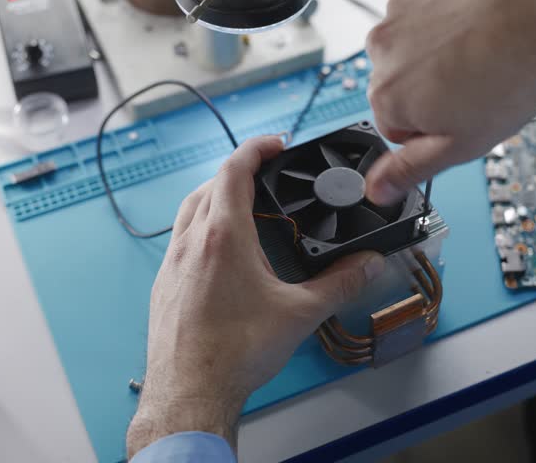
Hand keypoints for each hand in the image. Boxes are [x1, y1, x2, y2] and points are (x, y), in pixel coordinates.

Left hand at [126, 135, 385, 456]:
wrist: (190, 392)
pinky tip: (221, 251)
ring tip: (244, 205)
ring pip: (190, 209)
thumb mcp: (301, 314)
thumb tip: (370, 265)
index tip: (275, 144)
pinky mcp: (165, 283)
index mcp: (224, 237)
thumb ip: (342, 283)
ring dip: (216, 195)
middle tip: (266, 174)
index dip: (256, 148)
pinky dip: (201, 226)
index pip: (234, 169)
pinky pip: (180, 238)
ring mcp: (173, 262)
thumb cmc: (235, 353)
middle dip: (239, 170)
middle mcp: (192, 242)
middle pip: (211, 184)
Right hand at [364, 0, 535, 204]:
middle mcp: (381, 55)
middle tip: (469, 94)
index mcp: (385, 98)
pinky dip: (437, 34)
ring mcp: (396, 20)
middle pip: (396, 92)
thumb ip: (410, 170)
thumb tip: (376, 190)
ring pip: (405, 58)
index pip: (393, 130)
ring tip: (473, 65)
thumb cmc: (510, 81)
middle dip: (427, 97)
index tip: (457, 120)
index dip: (429, 131)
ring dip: (430, 64)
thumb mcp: (459, 146)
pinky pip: (415, 27)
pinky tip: (468, 39)